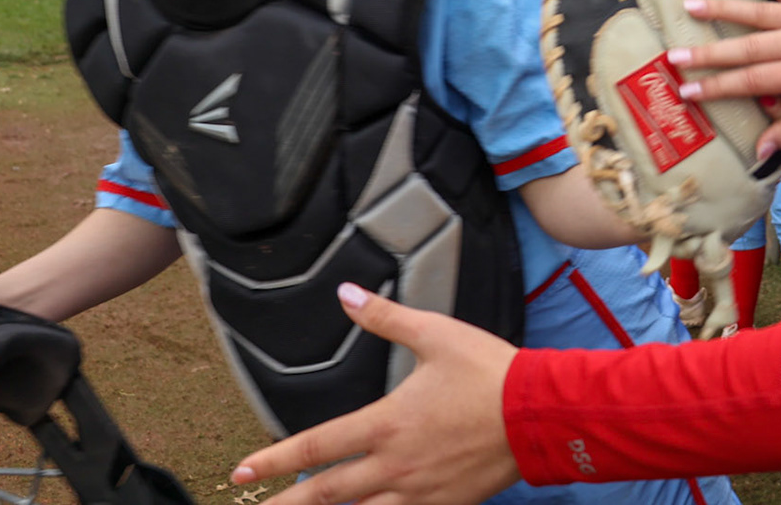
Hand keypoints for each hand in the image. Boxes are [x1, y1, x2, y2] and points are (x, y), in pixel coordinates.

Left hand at [234, 284, 519, 504]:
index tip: (242, 473)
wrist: (539, 413)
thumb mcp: (436, 334)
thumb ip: (386, 318)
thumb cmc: (489, 372)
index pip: (315, 448)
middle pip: (326, 495)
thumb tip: (347, 295)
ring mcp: (418, 492)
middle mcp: (394, 465)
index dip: (273, 462)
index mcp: (386, 423)